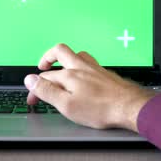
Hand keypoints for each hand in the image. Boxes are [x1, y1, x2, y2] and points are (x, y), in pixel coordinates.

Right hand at [24, 44, 154, 131]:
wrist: (129, 106)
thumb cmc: (100, 108)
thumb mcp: (67, 105)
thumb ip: (47, 91)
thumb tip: (30, 79)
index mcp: (69, 75)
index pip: (45, 77)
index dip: (35, 88)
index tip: (32, 99)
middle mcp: (81, 67)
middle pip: (60, 52)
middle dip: (47, 58)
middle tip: (42, 67)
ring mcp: (94, 68)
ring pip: (76, 54)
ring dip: (66, 58)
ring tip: (61, 67)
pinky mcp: (104, 73)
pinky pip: (89, 61)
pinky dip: (80, 64)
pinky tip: (84, 74)